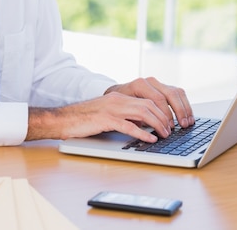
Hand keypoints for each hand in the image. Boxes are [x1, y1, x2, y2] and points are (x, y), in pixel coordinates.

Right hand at [26, 77, 193, 142]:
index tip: (171, 120)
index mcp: (120, 96)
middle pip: (149, 103)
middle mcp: (118, 99)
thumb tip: (145, 124)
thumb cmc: (86, 119)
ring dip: (157, 124)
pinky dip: (142, 132)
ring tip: (166, 134)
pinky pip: (128, 125)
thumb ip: (125, 115)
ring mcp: (112, 108)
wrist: (64, 118)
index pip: (148, 98)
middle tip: (172, 129)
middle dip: (164, 116)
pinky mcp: (105, 119)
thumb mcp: (109, 113)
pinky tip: (151, 139)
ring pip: (142, 112)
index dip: (162, 109)